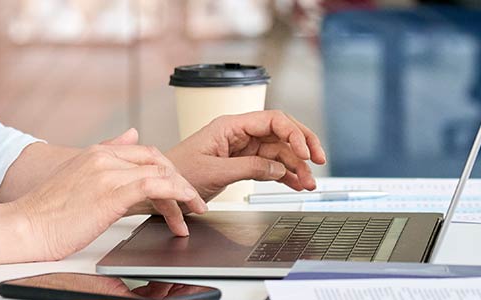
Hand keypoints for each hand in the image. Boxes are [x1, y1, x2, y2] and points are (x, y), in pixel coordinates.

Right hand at [12, 142, 206, 260]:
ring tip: (195, 209)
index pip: (144, 152)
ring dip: (183, 192)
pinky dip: (177, 194)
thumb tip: (131, 133)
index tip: (178, 186)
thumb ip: (106, 155)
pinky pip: (155, 186)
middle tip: (193, 199)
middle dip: (180, 178)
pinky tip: (186, 204)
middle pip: (157, 159)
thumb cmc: (46, 212)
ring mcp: (107, 173)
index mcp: (95, 153)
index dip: (167, 168)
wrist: (23, 227)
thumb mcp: (78, 177)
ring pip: (160, 172)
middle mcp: (103, 157)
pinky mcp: (111, 193)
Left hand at [165, 110, 326, 199]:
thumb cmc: (177, 173)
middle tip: (319, 161)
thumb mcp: (214, 172)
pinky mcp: (243, 163)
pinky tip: (297, 184)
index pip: (272, 120)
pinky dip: (285, 175)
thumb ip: (249, 169)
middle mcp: (240, 133)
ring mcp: (243, 148)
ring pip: (279, 151)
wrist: (161, 188)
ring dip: (297, 166)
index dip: (293, 133)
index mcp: (230, 125)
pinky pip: (271, 165)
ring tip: (308, 183)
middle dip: (303, 146)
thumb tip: (278, 169)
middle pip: (282, 132)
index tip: (304, 152)